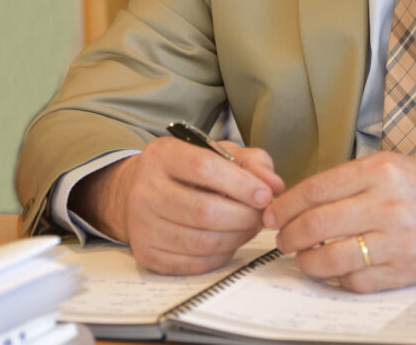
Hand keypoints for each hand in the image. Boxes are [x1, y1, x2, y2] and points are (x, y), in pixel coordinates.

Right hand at [69, 138, 283, 274]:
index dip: (241, 184)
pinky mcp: (146, 254)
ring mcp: (142, 225)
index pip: (205, 169)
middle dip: (243, 216)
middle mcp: (145, 190)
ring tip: (249, 226)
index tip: (265, 195)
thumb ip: (252, 162)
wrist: (143, 189)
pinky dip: (220, 255)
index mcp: (163, 156)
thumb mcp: (220, 152)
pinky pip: (192, 264)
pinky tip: (230, 240)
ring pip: (200, 242)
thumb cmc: (190, 169)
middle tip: (262, 215)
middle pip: (204, 211)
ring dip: (236, 237)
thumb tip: (274, 185)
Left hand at [263, 152, 415, 291]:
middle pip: (317, 224)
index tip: (273, 212)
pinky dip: (337, 277)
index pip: (317, 189)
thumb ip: (355, 179)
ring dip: (307, 260)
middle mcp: (387, 204)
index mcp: (382, 170)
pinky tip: (333, 268)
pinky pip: (357, 280)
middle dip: (289, 234)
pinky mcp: (406, 270)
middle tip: (281, 236)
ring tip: (303, 256)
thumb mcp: (396, 162)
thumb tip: (309, 199)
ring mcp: (397, 241)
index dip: (287, 204)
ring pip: (331, 258)